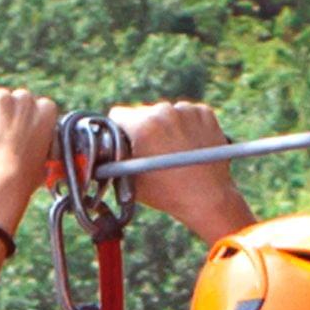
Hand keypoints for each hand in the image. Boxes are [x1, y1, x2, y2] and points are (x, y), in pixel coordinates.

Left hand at [0, 85, 63, 210]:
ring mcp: (0, 100)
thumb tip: (37, 156)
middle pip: (14, 99)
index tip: (18, 131)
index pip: (37, 105)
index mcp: (45, 111)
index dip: (25, 120)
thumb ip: (40, 149)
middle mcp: (24, 100)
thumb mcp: (43, 163)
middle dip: (6, 114)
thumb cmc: (22, 177)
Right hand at [111, 100, 262, 246]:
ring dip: (165, 126)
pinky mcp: (205, 113)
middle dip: (142, 128)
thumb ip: (114, 160)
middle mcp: (165, 111)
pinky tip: (187, 145)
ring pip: (166, 113)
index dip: (118, 130)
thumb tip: (101, 151)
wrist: (208, 198)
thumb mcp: (129, 180)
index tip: (124, 141)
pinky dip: (185, 125)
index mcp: (143, 125)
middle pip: (142, 112)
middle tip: (150, 150)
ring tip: (171, 150)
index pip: (118, 114)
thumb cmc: (166, 193)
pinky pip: (186, 114)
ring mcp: (187, 111)